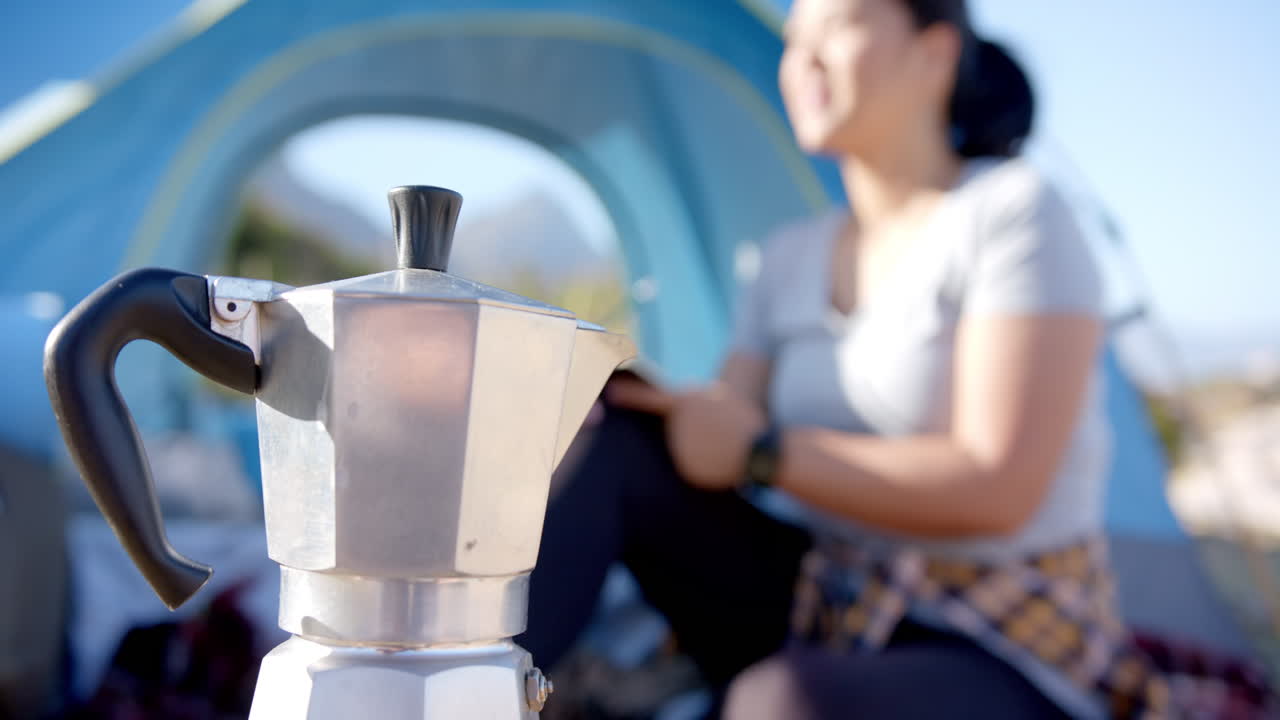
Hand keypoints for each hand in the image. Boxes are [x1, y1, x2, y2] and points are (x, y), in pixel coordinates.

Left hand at [608, 377, 766, 490]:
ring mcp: (680, 449)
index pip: (648, 398)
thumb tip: (671, 412)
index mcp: (685, 403)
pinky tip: (718, 461)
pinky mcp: (685, 470)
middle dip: (689, 432)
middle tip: (716, 432)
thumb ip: (686, 405)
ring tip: (720, 446)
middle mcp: (677, 426)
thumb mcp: (717, 399)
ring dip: (696, 449)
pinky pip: (687, 467)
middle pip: (672, 431)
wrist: (759, 450)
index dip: (628, 395)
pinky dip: (700, 466)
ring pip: (679, 450)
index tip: (610, 393)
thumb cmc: (742, 421)